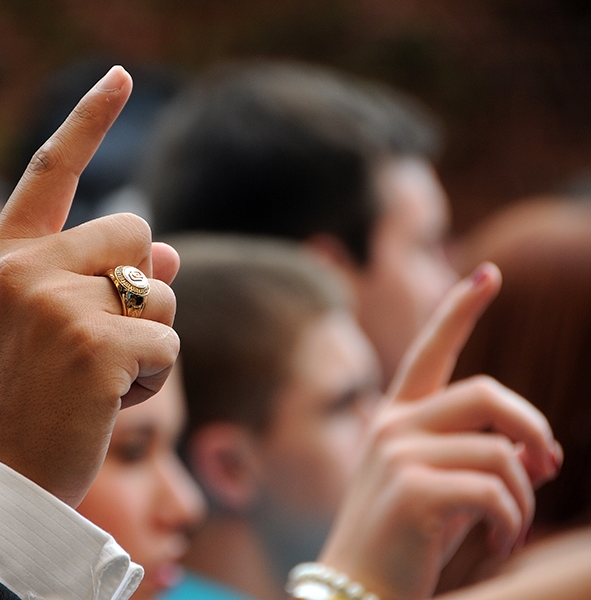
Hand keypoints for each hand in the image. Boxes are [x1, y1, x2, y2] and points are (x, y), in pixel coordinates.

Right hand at [0, 66, 181, 507]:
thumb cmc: (22, 398)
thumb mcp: (49, 327)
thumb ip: (102, 278)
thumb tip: (173, 252)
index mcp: (2, 255)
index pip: (51, 166)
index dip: (91, 118)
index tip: (123, 76)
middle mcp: (24, 267)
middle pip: (137, 231)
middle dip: (140, 284)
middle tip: (99, 342)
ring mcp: (57, 304)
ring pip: (161, 289)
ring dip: (150, 336)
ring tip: (98, 378)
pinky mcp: (95, 346)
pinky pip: (168, 340)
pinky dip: (156, 376)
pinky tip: (111, 402)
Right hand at [318, 263, 562, 599]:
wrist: (354, 592)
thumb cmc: (401, 542)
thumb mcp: (444, 490)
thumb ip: (482, 458)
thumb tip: (543, 451)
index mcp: (394, 419)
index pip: (431, 353)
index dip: (460, 309)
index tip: (488, 273)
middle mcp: (392, 426)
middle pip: (489, 395)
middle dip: (535, 429)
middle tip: (551, 467)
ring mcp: (398, 455)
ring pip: (501, 451)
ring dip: (524, 498)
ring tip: (509, 529)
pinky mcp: (412, 490)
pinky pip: (496, 491)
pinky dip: (511, 525)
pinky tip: (495, 548)